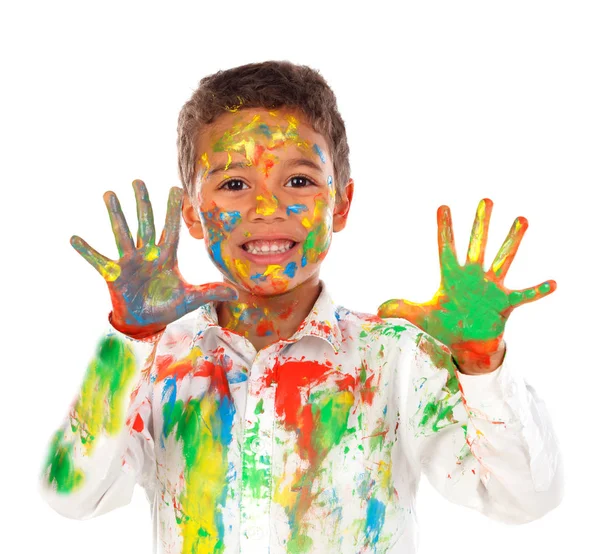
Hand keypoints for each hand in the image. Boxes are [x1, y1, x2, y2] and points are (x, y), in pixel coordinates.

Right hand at [70, 179, 237, 335]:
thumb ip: (212, 292)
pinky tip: (74, 237)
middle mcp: (148, 254)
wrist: (146, 322)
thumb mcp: (191, 298)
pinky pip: (98, 260)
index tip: (176, 188)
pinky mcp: (114, 275)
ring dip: (116, 215)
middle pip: (145, 224)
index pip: (171, 229)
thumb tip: (238, 293)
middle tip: (138, 180)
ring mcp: (130, 262)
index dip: (173, 210)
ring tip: (109, 194)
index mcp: (166, 256)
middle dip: (143, 203)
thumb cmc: (167, 306)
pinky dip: (86, 251)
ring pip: (123, 234)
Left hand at [377, 198, 555, 370]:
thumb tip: (377, 309)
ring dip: (513, 241)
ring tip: (521, 219)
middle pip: (477, 245)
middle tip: (486, 199)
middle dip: (481, 223)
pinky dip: (538, 290)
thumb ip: (401, 309)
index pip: (446, 248)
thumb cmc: (444, 327)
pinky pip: (524, 295)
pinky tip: (553, 282)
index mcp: (451, 278)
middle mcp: (473, 277)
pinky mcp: (505, 304)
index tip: (442, 206)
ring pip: (503, 259)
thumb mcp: (420, 317)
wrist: (465, 346)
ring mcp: (491, 288)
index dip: (445, 229)